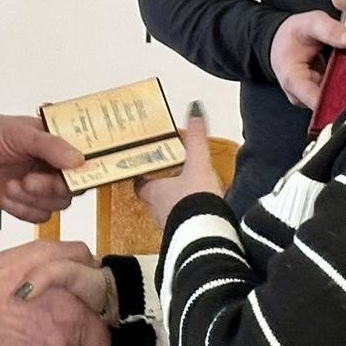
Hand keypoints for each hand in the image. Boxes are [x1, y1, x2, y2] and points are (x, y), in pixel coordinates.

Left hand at [0, 114, 82, 223]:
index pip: (87, 159)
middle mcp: (55, 165)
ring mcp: (43, 186)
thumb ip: (49, 146)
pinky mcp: (28, 203)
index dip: (86, 170)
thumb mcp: (19, 133)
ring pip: (58, 205)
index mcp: (59, 142)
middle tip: (28, 180)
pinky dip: (22, 210)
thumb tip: (78, 160)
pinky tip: (6, 195)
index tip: (74, 175)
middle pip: (74, 188)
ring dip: (33, 199)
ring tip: (11, 185)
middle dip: (50, 188)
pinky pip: (39, 217)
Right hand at [0, 239, 110, 345]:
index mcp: (72, 321)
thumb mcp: (44, 251)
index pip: (102, 340)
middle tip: (48, 318)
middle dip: (66, 337)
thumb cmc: (2, 279)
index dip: (93, 330)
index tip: (83, 322)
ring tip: (23, 324)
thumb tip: (92, 262)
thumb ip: (75, 255)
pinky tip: (6, 337)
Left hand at [137, 104, 223, 226]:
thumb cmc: (194, 199)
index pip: (140, 183)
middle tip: (168, 176)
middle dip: (160, 187)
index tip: (146, 167)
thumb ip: (196, 139)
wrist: (205, 236)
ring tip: (187, 192)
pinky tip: (199, 210)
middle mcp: (156, 210)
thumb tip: (194, 109)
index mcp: (154, 191)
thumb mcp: (198, 163)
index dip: (142, 175)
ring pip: (166, 210)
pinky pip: (181, 223)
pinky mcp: (183, 237)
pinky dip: (186, 215)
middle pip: (152, 196)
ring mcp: (168, 225)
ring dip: (173, 202)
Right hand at [269, 10, 345, 108]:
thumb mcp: (311, 23)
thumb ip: (330, 30)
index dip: (339, 98)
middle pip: (330, 103)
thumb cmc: (293, 34)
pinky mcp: (320, 97)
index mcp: (292, 80)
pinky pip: (338, 95)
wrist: (283, 39)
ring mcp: (310, 98)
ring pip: (336, 100)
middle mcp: (300, 95)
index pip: (317, 101)